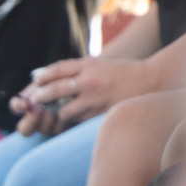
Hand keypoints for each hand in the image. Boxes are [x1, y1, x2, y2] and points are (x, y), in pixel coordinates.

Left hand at [12, 56, 153, 134]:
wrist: (151, 80)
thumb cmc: (121, 73)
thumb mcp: (98, 64)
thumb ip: (74, 69)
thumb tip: (41, 75)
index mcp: (88, 65)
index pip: (57, 70)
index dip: (42, 78)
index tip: (35, 83)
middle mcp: (90, 80)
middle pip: (55, 90)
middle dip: (41, 98)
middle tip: (35, 102)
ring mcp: (96, 98)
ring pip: (66, 111)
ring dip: (60, 114)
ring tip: (59, 113)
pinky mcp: (102, 113)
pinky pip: (80, 121)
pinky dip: (75, 122)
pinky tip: (76, 120)